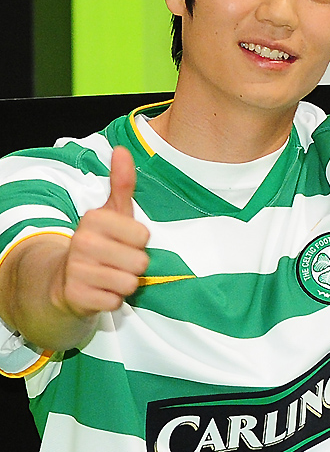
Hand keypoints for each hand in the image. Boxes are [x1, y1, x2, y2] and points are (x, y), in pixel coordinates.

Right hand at [53, 146, 149, 317]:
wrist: (64, 279)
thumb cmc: (100, 243)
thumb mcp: (112, 212)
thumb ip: (122, 182)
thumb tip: (122, 150)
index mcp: (94, 218)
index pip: (143, 236)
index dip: (138, 243)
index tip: (123, 242)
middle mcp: (83, 242)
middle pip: (140, 262)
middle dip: (134, 266)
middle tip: (117, 262)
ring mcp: (78, 270)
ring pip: (129, 283)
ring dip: (124, 284)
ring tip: (110, 276)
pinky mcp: (76, 296)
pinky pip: (115, 302)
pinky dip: (112, 300)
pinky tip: (100, 291)